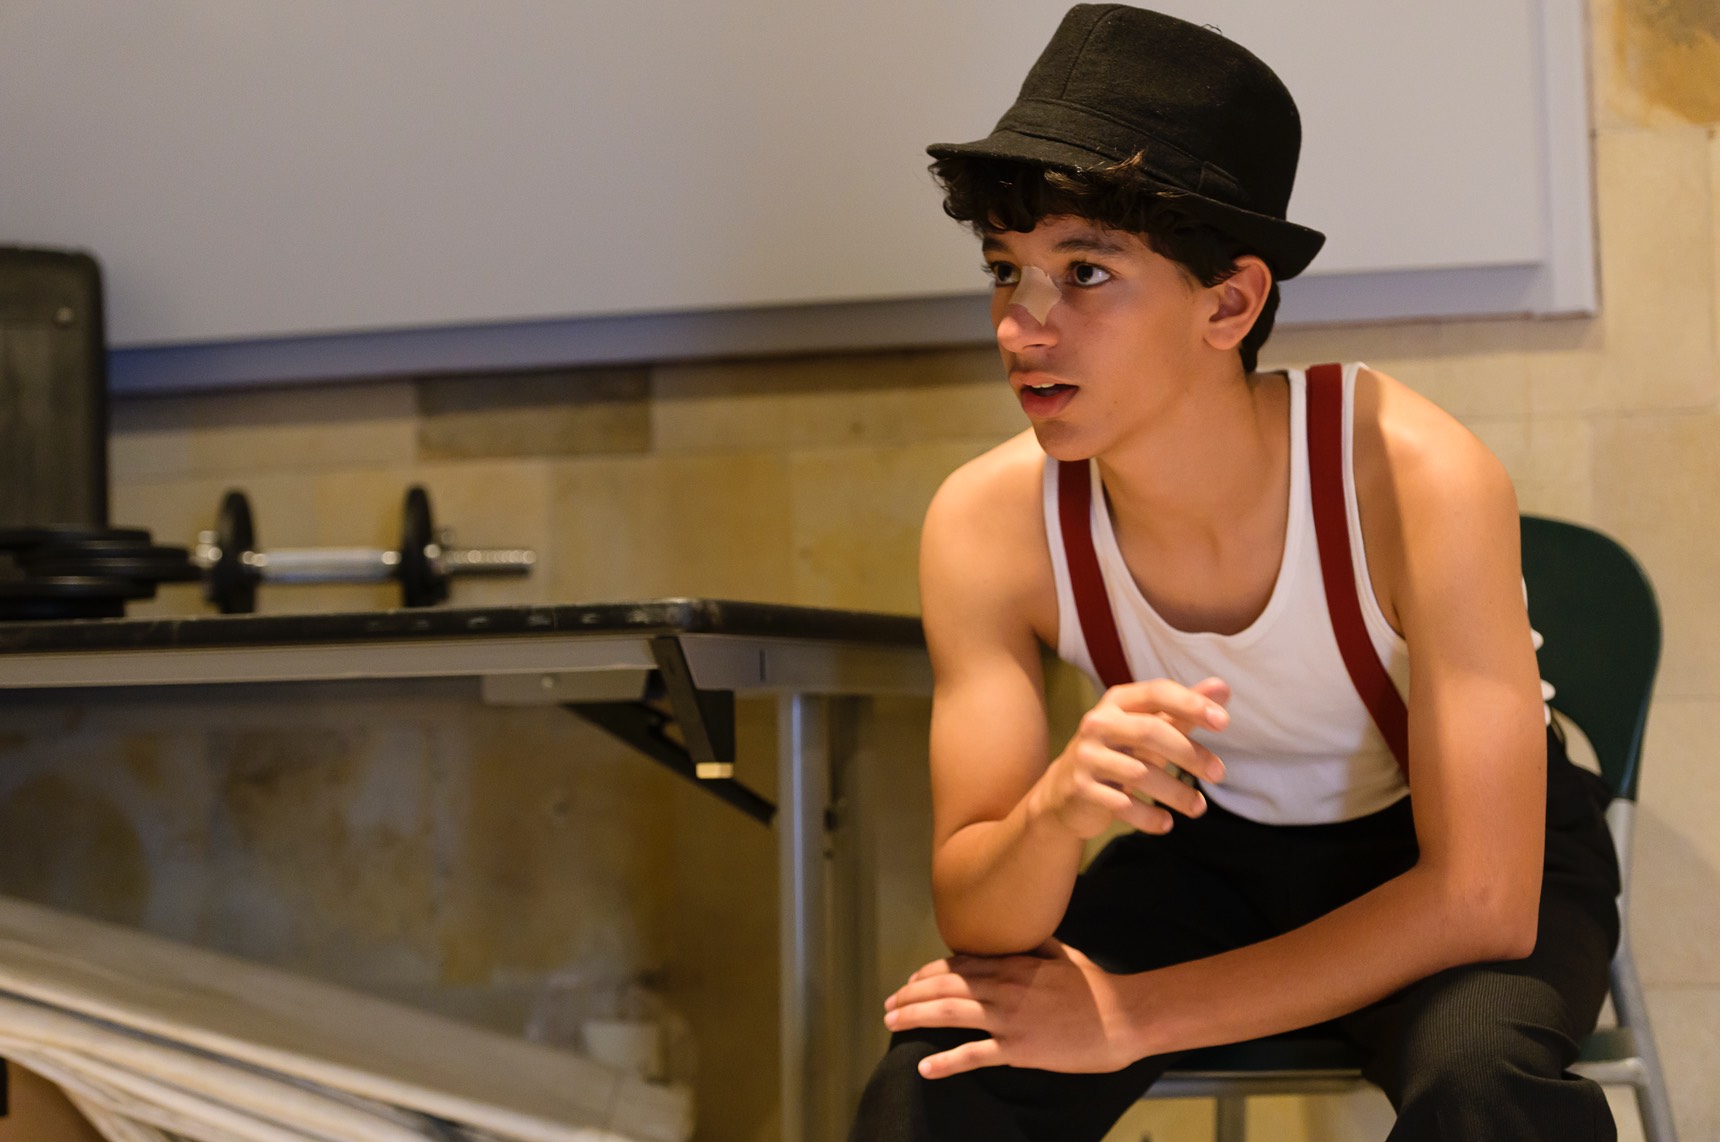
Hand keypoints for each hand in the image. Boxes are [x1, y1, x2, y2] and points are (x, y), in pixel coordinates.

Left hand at [882, 940, 1139, 1076]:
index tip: (911, 982)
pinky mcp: (1019, 1048)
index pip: (959, 965)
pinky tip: (924, 1066)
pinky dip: (946, 1061)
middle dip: (910, 994)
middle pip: (945, 987)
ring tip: (891, 1023)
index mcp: (1013, 964)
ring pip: (950, 1013)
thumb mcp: (1063, 954)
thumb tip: (1023, 931)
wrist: (1123, 1017)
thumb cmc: (1096, 987)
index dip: (929, 974)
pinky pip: (974, 1055)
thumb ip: (1036, 944)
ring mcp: (1010, 1018)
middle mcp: (1005, 987)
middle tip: (889, 1005)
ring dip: (915, 1016)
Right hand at [1029, 677, 1229, 838]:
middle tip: (1219, 773)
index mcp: (1117, 702)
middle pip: (1150, 732)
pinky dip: (1149, 817)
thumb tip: (1223, 687)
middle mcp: (1097, 723)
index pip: (1157, 692)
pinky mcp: (1081, 789)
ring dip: (1176, 793)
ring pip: (1139, 773)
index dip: (1191, 704)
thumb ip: (1183, 711)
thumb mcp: (1147, 728)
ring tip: (1199, 807)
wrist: (1064, 790)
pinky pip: (1122, 805)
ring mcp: (1086, 757)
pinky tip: (1167, 823)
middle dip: (1189, 754)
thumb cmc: (1118, 752)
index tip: (1224, 723)